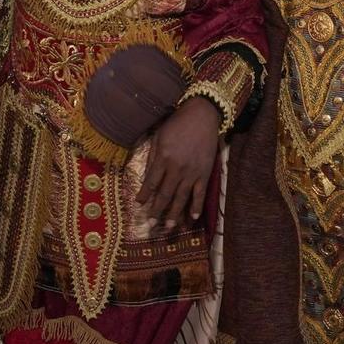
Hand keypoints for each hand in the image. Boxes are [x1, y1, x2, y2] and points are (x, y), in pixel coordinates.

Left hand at [136, 96, 219, 224]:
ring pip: (182, 198)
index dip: (145, 195)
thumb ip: (153, 157)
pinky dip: (197, 206)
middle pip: (165, 194)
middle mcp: (176, 168)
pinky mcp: (204, 173)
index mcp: (163, 158)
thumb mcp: (158, 136)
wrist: (202, 116)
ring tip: (169, 227)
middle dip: (157, 209)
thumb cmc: (177, 124)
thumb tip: (148, 176)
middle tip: (152, 222)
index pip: (151, 182)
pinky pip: (200, 194)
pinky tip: (193, 218)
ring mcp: (192, 172)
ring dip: (175, 214)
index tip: (139, 204)